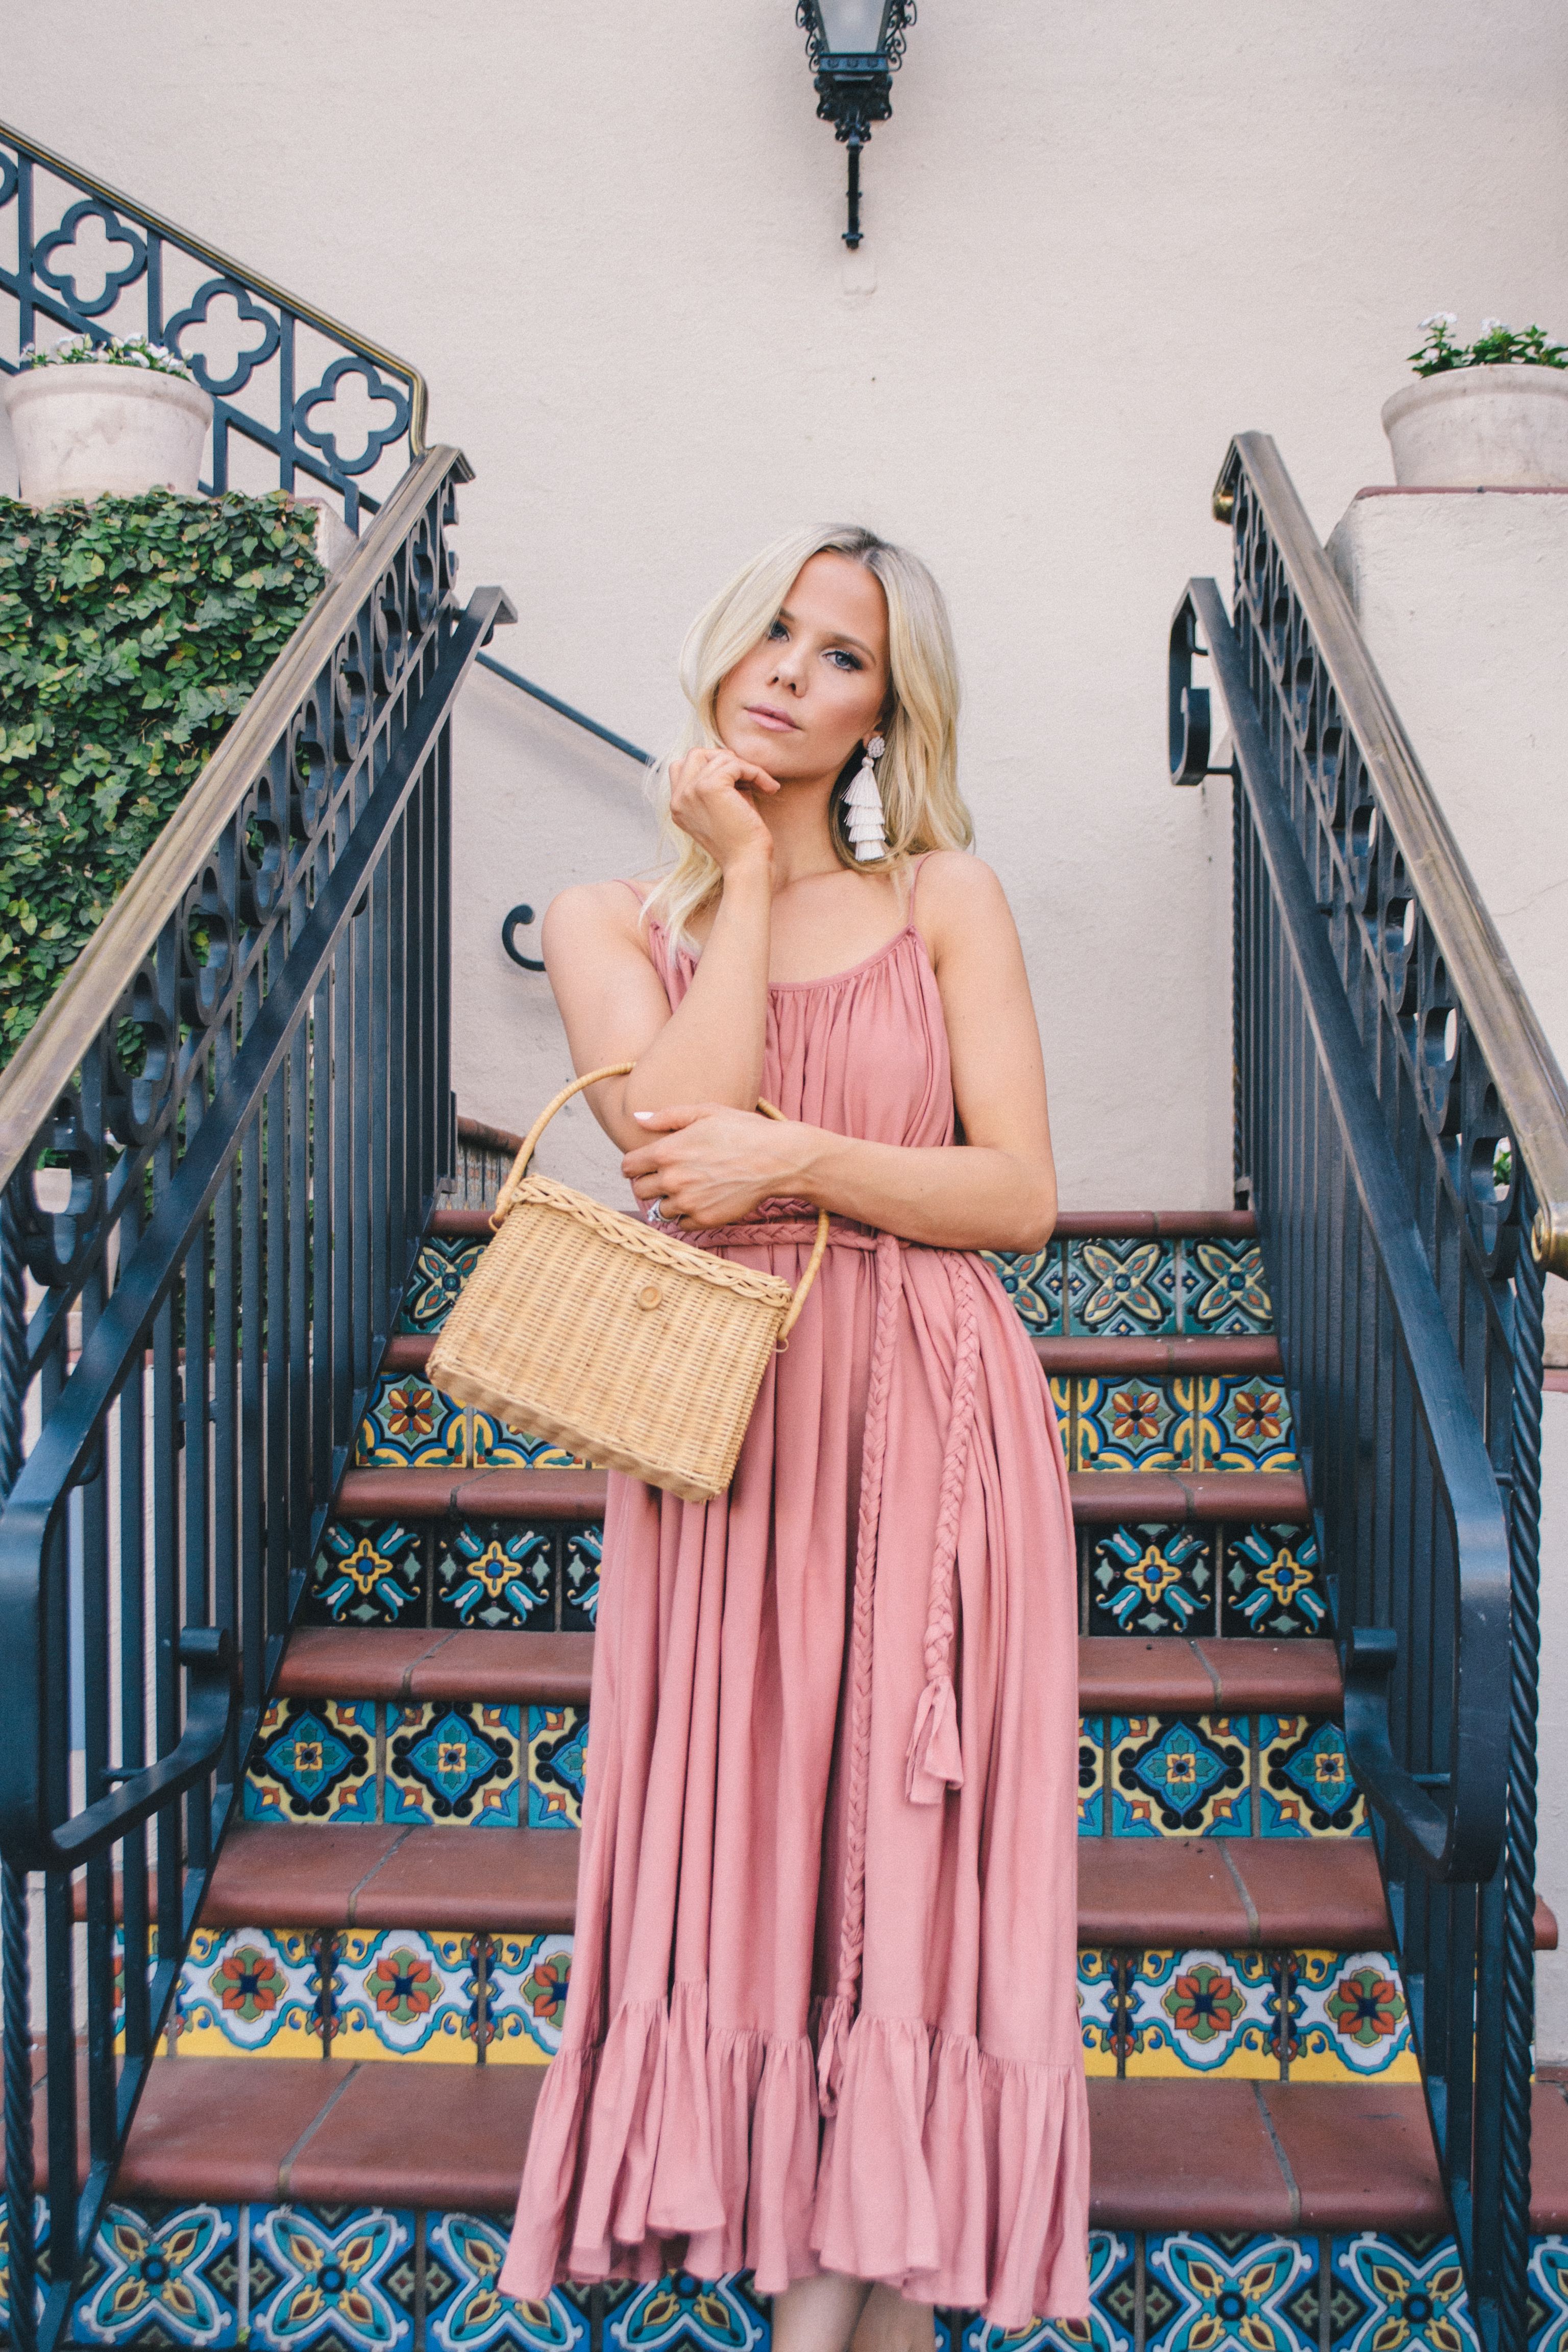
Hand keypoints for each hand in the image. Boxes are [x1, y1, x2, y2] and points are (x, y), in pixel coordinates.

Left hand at [622, 1103, 812, 1227]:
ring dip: (669, 1201)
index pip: (628, 1167)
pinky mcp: (705, 1219)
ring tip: (689, 1189)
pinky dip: (687, 1216)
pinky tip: (701, 1201)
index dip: (635, 1165)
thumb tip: (636, 1118)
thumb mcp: (705, 1112)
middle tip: (669, 1177)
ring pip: (659, 1210)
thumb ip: (667, 1117)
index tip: (646, 1165)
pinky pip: (681, 1224)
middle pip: (639, 1191)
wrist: (777, 1159)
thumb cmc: (743, 1131)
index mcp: (667, 1152)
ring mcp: (688, 1202)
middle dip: (650, 1183)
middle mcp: (672, 1180)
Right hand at [667, 747, 778, 872]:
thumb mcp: (722, 807)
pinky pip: (735, 763)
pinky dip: (755, 772)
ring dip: (746, 767)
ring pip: (719, 757)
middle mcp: (678, 799)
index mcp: (678, 806)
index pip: (681, 766)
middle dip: (724, 759)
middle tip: (747, 777)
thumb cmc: (742, 840)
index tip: (734, 780)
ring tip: (762, 785)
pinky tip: (768, 788)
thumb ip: (717, 784)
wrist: (747, 863)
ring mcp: (690, 791)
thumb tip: (729, 757)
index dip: (709, 765)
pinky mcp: (708, 787)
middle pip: (695, 754)